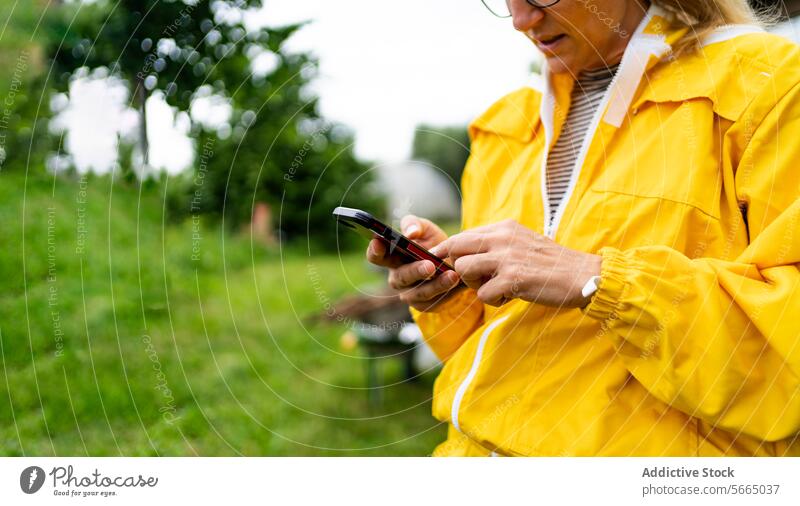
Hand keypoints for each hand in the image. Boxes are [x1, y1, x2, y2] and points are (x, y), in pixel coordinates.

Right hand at [365, 215, 465, 311]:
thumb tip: (411, 233)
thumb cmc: (434, 244)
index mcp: (391, 257)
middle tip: (430, 265)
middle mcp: (397, 277)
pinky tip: (456, 283)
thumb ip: (415, 224)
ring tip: (452, 275)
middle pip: (400, 277)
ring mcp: (409, 293)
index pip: (376, 255)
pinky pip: (432, 302)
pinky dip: (445, 292)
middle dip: (415, 271)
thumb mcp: (425, 229)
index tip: (379, 242)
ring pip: (418, 292)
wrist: (456, 262)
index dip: (374, 250)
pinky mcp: (424, 305)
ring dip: (436, 285)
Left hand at [430, 219, 601, 307]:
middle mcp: (502, 237)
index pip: (461, 236)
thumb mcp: (522, 242)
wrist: (583, 275)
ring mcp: (507, 257)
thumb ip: (496, 244)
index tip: (437, 261)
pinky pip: (483, 294)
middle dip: (458, 268)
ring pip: (463, 270)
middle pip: (455, 249)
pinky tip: (511, 296)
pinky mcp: (513, 278)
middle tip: (478, 280)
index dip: (446, 252)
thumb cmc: (551, 264)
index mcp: (503, 228)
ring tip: (497, 288)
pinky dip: (494, 301)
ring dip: (476, 285)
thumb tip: (465, 255)